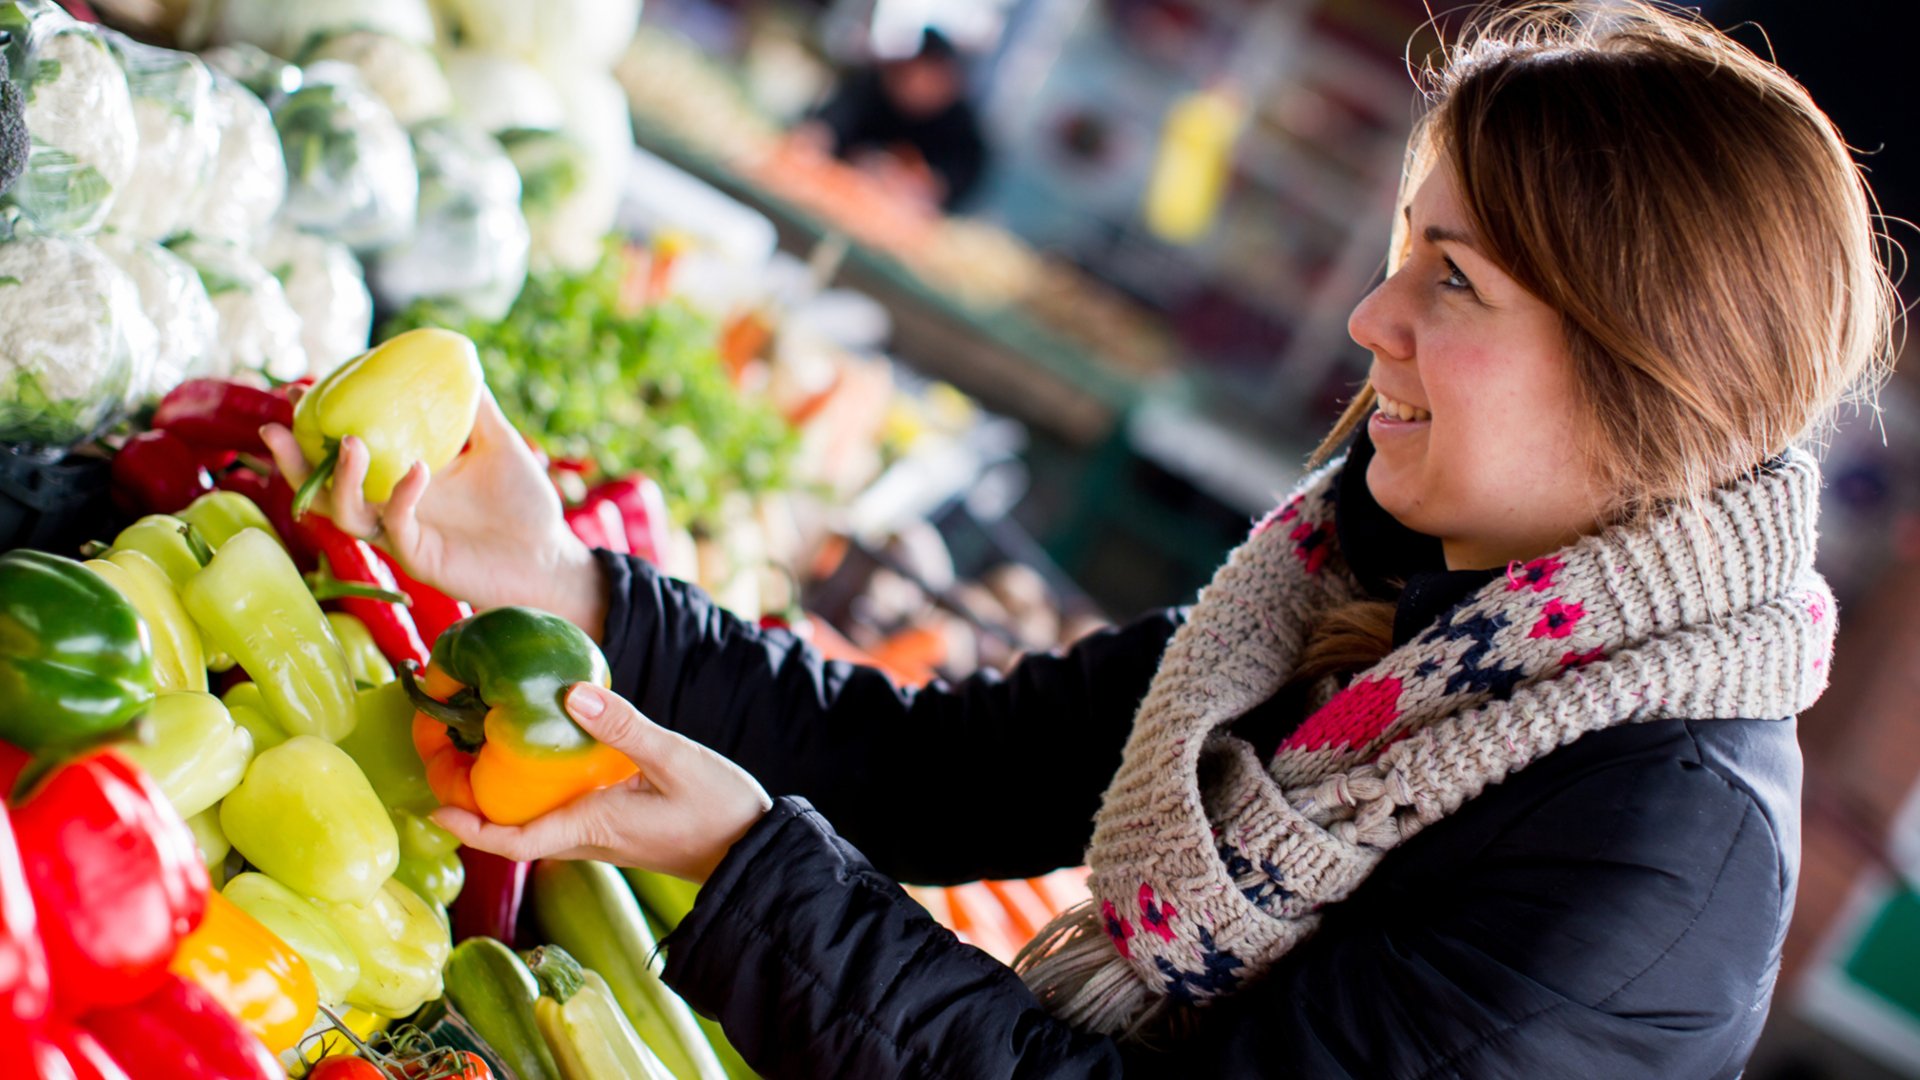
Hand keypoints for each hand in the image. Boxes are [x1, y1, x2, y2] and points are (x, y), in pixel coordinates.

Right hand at [261, 388, 608, 638]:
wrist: (551, 557)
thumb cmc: (525, 504)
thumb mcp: (500, 444)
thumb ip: (476, 408)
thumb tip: (460, 361)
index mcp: (399, 478)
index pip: (344, 452)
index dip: (315, 426)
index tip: (297, 389)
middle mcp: (390, 507)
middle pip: (322, 490)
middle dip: (294, 460)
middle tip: (277, 426)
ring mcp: (402, 536)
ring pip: (346, 515)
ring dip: (341, 478)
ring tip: (352, 442)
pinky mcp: (421, 559)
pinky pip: (397, 528)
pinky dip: (401, 497)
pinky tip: (418, 468)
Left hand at [429, 684, 772, 883]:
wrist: (755, 848)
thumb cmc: (720, 810)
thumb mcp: (675, 759)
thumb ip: (623, 726)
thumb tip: (569, 692)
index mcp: (592, 824)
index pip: (513, 839)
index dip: (467, 827)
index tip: (430, 807)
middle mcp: (589, 836)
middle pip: (514, 829)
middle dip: (471, 804)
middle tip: (442, 761)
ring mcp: (603, 834)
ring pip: (536, 820)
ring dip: (501, 795)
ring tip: (477, 751)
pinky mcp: (618, 825)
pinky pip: (563, 810)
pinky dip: (537, 787)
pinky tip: (541, 752)